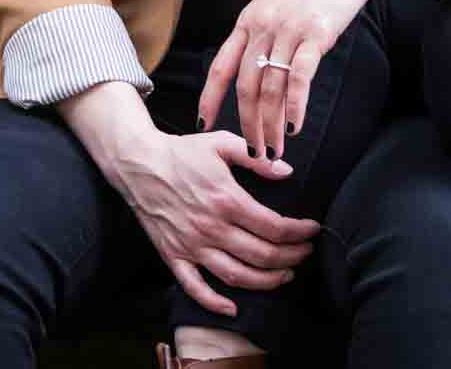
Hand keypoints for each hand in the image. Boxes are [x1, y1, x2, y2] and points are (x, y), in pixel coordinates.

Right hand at [63, 83, 318, 317]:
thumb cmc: (183, 153)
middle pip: (261, 255)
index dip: (299, 233)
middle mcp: (210, 227)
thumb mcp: (222, 143)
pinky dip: (214, 303)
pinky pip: (194, 288)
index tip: (312, 230)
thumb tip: (287, 172)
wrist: (138, 164)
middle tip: (305, 253)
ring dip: (265, 281)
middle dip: (291, 258)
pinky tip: (233, 308)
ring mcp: (191, 245)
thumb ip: (256, 158)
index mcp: (226, 199)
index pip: (274, 227)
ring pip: (235, 276)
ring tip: (285, 276)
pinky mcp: (174, 256)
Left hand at [198, 0, 380, 161]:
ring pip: (270, 89)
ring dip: (270, 125)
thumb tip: (262, 59)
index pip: (220, 67)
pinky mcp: (315, 35)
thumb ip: (266, 27)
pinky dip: (295, 106)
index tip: (202, 125)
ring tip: (275, 151)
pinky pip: (299, 78)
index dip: (209, 99)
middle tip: (254, 154)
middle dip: (248, 126)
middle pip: (246, 87)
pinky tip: (295, 126)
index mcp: (249, 20)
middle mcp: (262, 27)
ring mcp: (288, 31)